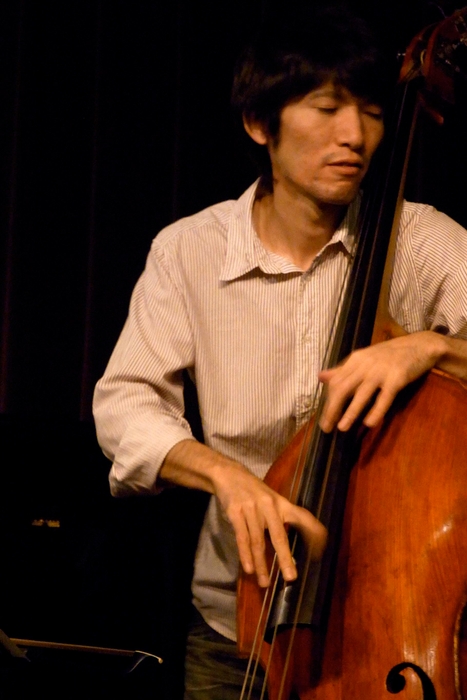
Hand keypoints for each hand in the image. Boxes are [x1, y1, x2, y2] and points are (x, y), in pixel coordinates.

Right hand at [213, 463, 326, 587]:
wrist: (229, 474)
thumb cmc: (254, 492)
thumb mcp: (271, 501)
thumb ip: (281, 521)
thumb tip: (291, 551)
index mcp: (281, 503)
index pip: (302, 517)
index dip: (313, 531)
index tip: (322, 548)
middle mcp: (269, 506)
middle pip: (278, 536)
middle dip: (285, 558)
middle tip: (291, 577)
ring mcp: (251, 509)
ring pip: (258, 541)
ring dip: (261, 564)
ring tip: (265, 582)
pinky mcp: (235, 512)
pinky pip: (241, 537)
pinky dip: (245, 554)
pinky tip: (249, 568)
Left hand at [318, 331, 445, 432]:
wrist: (419, 345)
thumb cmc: (389, 354)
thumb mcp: (363, 358)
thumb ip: (342, 369)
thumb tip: (320, 377)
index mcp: (355, 359)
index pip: (336, 382)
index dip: (328, 401)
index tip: (324, 418)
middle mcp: (365, 364)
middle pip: (343, 388)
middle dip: (332, 409)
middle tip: (327, 427)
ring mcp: (381, 371)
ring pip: (361, 394)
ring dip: (350, 412)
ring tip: (342, 428)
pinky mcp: (397, 378)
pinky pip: (384, 397)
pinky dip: (376, 411)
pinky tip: (369, 423)